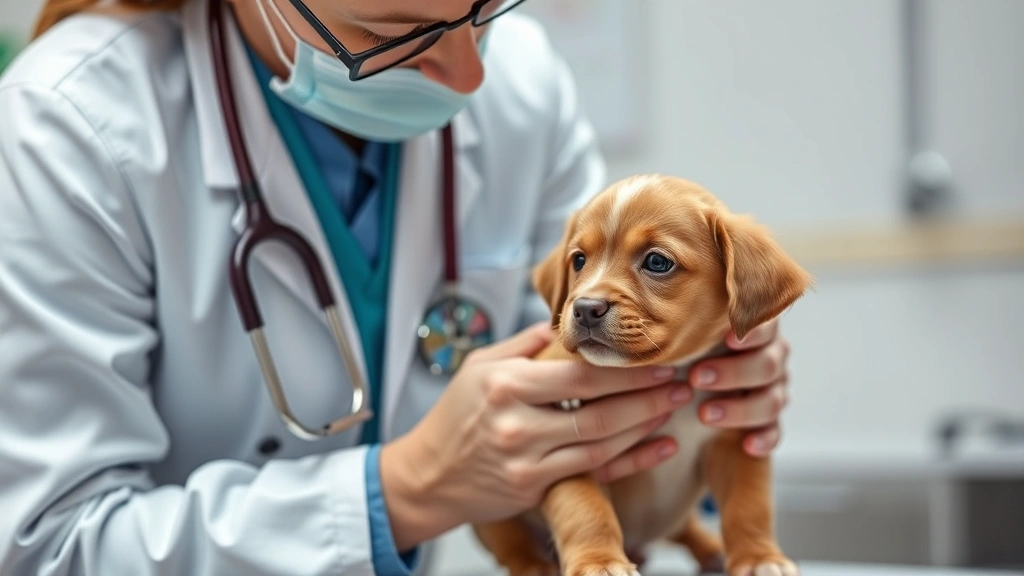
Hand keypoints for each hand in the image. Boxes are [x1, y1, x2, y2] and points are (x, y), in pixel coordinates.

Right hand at [379, 322, 692, 549]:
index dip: (625, 369)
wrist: (427, 476)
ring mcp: (527, 461)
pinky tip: (661, 447)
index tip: (657, 358)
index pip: (579, 375)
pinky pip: (595, 473)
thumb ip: (527, 345)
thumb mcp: (481, 366)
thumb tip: (570, 324)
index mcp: (506, 385)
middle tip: (682, 382)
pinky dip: (633, 460)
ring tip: (675, 407)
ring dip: (647, 425)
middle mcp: (517, 424)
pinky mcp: (534, 489)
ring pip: (602, 444)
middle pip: (599, 411)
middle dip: (648, 396)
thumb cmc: (455, 415)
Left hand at [688, 319, 790, 457]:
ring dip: (740, 408)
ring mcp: (773, 390)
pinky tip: (746, 444)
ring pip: (772, 400)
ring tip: (704, 415)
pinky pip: (775, 432)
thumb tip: (653, 314)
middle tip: (696, 378)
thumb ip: (682, 326)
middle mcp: (770, 357)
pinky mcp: (769, 423)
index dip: (752, 329)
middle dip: (733, 372)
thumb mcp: (682, 340)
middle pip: (768, 364)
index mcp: (754, 330)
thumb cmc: (683, 356)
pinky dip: (763, 438)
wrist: (684, 398)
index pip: (765, 323)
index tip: (727, 337)